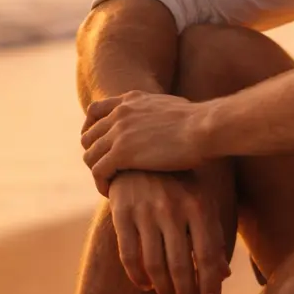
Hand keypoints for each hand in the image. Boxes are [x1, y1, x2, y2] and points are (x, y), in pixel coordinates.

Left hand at [82, 92, 205, 187]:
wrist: (205, 128)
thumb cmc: (202, 123)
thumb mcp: (174, 108)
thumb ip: (161, 113)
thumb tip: (171, 121)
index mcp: (131, 100)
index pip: (95, 111)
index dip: (92, 130)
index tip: (100, 146)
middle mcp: (120, 113)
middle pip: (88, 135)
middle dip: (94, 154)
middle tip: (106, 171)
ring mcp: (118, 132)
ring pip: (90, 155)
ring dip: (97, 172)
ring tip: (108, 185)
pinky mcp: (121, 153)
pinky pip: (98, 171)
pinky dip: (101, 184)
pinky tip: (110, 193)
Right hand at [107, 170, 230, 293]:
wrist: (140, 154)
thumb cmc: (178, 183)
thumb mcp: (201, 202)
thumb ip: (212, 236)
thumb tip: (223, 275)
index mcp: (199, 204)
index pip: (208, 254)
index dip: (210, 283)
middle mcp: (173, 207)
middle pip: (182, 264)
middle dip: (187, 292)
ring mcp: (145, 209)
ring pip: (155, 264)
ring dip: (164, 288)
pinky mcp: (121, 212)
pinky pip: (128, 254)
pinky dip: (138, 276)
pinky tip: (146, 285)